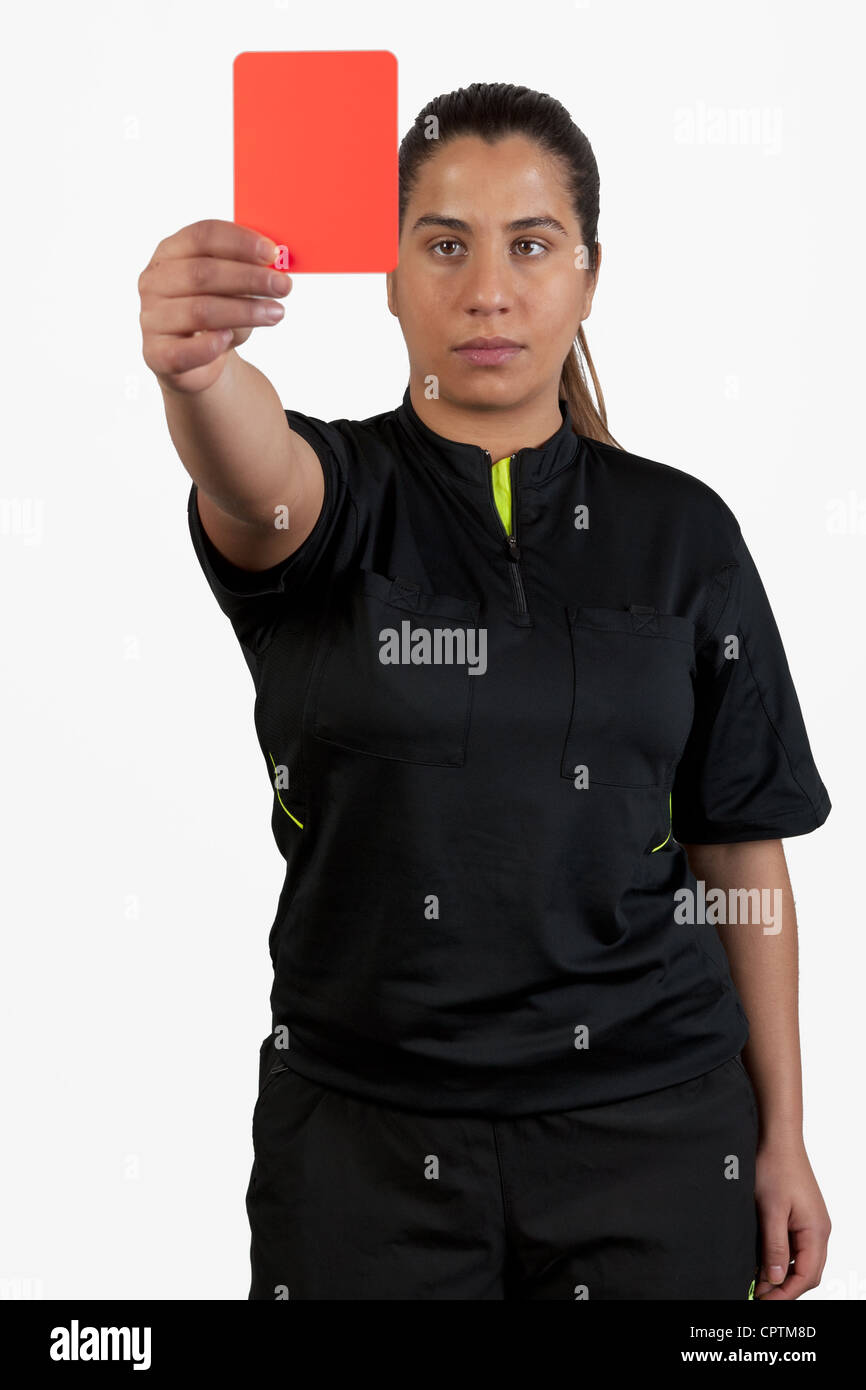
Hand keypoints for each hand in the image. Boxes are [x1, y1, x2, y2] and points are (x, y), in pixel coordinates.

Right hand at [138, 218, 291, 394]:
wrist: (197, 361)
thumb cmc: (217, 315)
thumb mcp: (233, 288)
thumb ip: (247, 272)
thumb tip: (275, 267)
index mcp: (171, 253)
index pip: (202, 236)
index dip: (240, 242)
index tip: (273, 253)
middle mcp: (154, 281)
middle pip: (203, 272)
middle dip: (249, 278)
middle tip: (283, 286)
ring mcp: (151, 317)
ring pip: (200, 310)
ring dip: (244, 311)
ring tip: (276, 313)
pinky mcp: (156, 354)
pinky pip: (184, 351)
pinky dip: (209, 346)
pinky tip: (230, 339)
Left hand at [753, 1140, 830, 1298]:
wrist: (777, 1138)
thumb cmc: (775, 1167)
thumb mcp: (770, 1211)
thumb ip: (775, 1247)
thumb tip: (775, 1279)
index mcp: (817, 1232)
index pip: (807, 1277)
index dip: (785, 1294)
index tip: (763, 1301)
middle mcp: (819, 1230)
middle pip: (807, 1273)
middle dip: (784, 1288)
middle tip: (758, 1295)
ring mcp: (811, 1223)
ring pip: (801, 1261)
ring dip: (782, 1274)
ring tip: (758, 1281)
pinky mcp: (801, 1216)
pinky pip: (796, 1246)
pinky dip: (782, 1258)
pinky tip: (764, 1259)